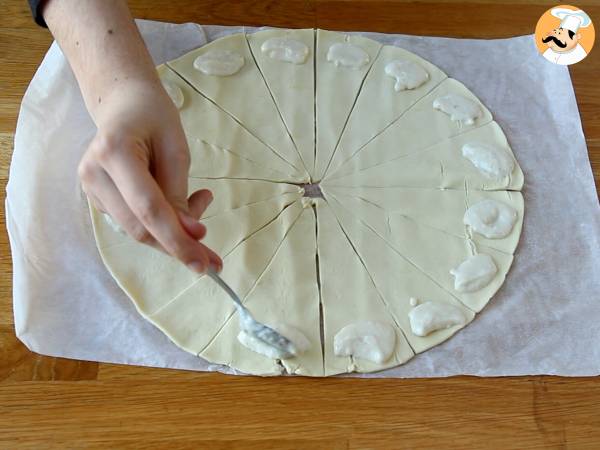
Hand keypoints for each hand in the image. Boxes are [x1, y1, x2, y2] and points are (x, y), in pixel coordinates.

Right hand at [78, 79, 222, 272]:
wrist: (123, 103)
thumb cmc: (153, 116)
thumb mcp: (176, 147)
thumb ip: (179, 192)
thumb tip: (191, 235)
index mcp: (113, 153)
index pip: (147, 208)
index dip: (177, 239)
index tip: (203, 262)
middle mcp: (94, 174)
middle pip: (139, 227)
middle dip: (178, 244)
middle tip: (212, 255)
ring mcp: (92, 189)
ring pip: (137, 231)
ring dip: (174, 232)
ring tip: (201, 201)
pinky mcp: (99, 199)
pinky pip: (135, 222)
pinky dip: (163, 223)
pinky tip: (182, 203)